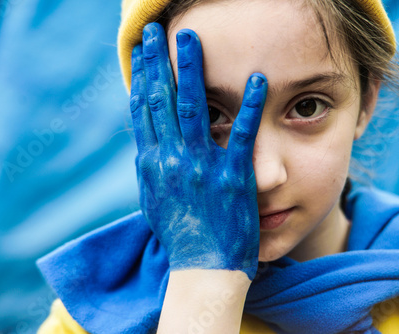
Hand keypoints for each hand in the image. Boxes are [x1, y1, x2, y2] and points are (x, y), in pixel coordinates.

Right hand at [130, 23, 267, 279]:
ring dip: (192, 70)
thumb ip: (151, 167)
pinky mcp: (232, 178)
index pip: (142, 110)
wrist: (203, 269)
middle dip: (157, 61)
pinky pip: (241, 134)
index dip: (141, 76)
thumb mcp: (154, 199)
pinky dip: (248, 104)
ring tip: (193, 39)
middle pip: (161, 101)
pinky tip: (256, 77)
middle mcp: (170, 160)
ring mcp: (201, 168)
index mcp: (151, 164)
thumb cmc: (180, 235)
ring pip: (193, 109)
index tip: (141, 52)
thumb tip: (147, 140)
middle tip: (154, 29)